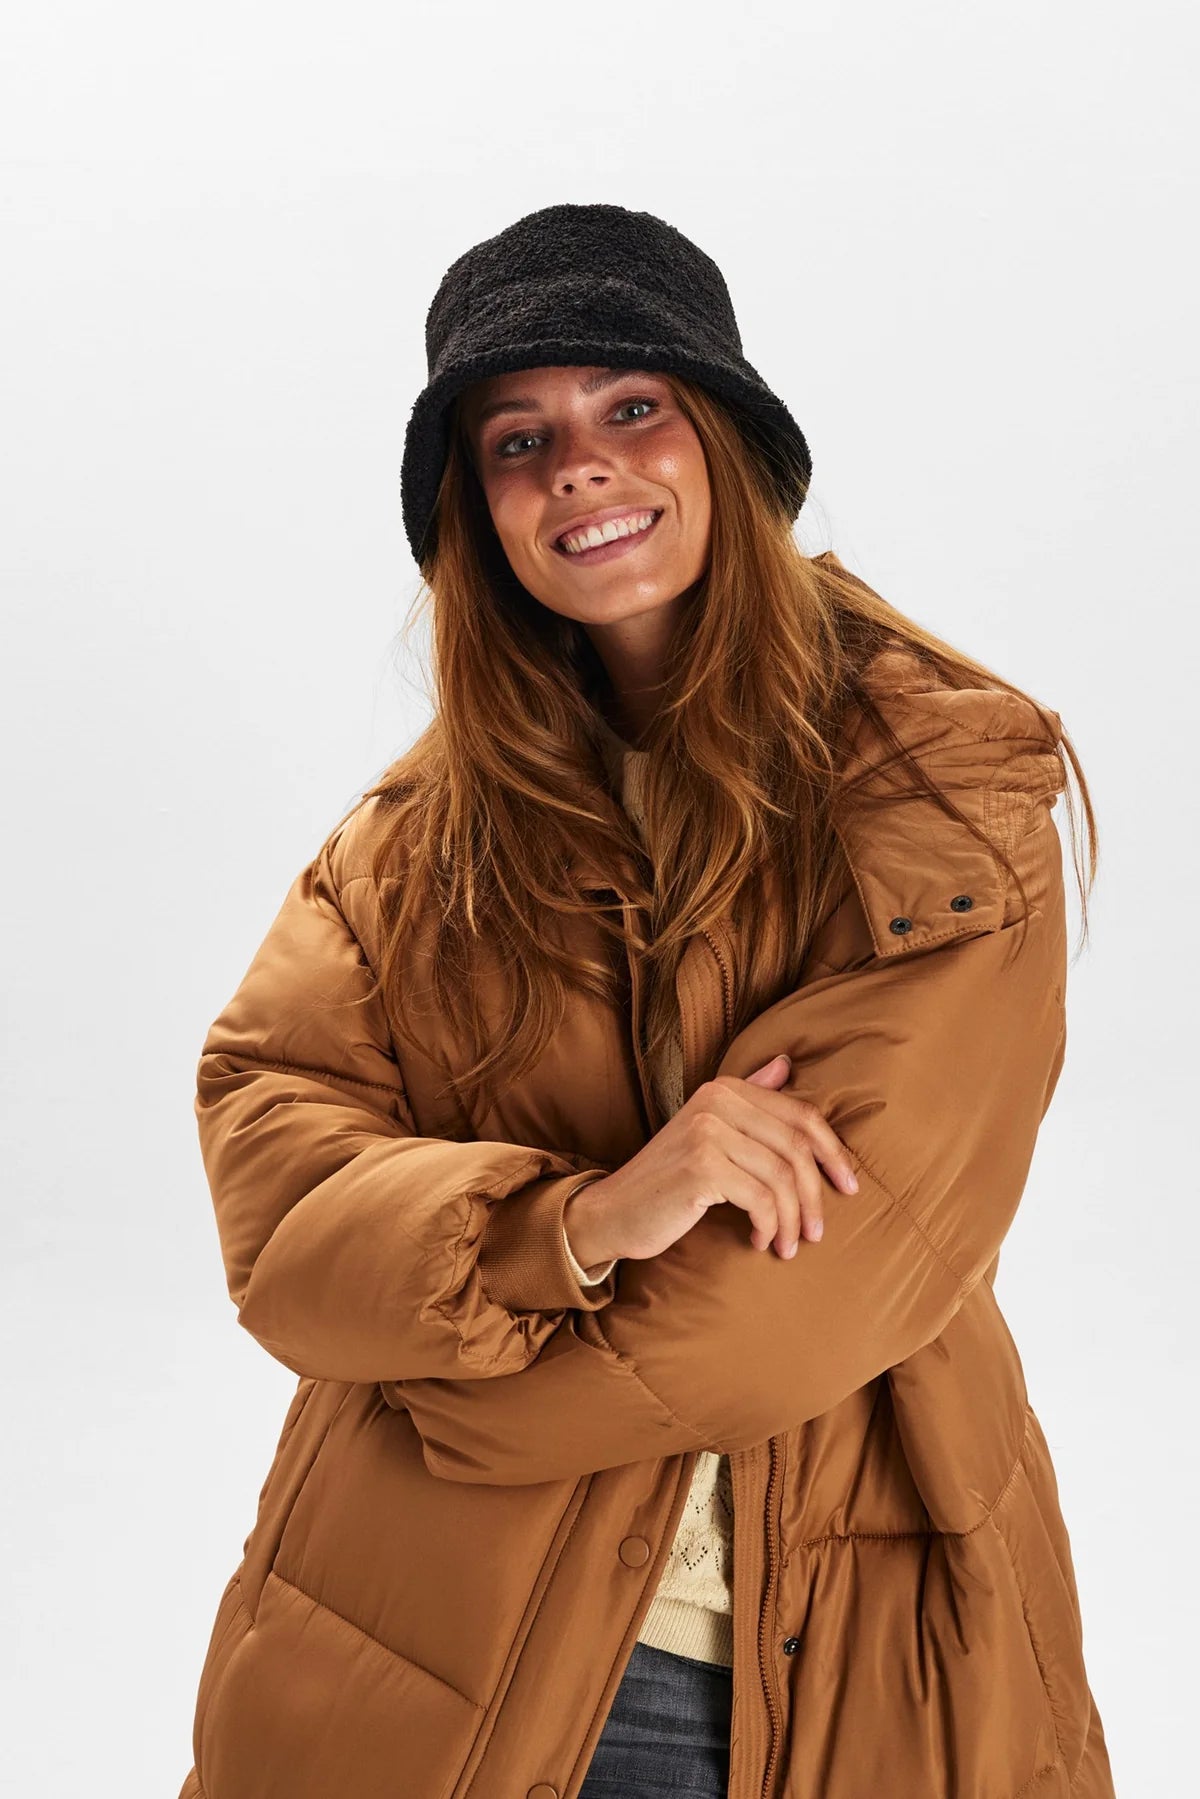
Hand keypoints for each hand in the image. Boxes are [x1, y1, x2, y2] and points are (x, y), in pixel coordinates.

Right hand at [562, 1053, 859, 1266]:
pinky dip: (769, 1226)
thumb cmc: (668, 1181)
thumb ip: (748, 1098)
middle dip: (814, 1195)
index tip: (848, 1187)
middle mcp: (717, 1101)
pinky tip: (761, 1241)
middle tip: (816, 1232)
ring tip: (789, 1245)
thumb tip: (785, 1062)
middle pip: (797, 1147)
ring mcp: (708, 1130)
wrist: (612, 1212)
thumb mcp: (710, 1133)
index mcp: (725, 1088)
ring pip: (782, 1177)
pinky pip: (760, 1198)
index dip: (833, 1153)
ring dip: (792, 1219)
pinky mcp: (701, 1166)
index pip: (802, 1116)